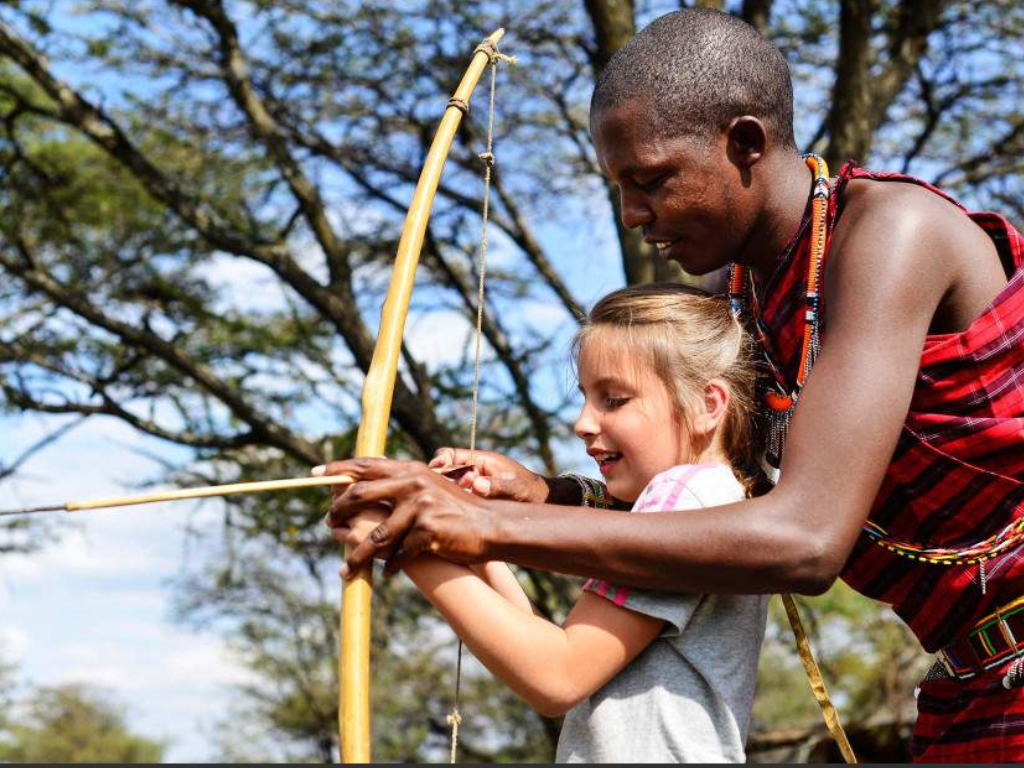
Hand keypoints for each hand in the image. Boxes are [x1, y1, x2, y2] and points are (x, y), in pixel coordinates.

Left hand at [316, 457, 495, 576]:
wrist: (491, 526)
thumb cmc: (457, 510)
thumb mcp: (430, 487)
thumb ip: (402, 485)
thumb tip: (365, 489)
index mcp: (411, 469)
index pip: (366, 465)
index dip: (338, 468)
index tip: (315, 473)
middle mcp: (413, 483)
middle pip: (360, 496)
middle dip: (339, 512)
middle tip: (330, 524)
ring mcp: (420, 507)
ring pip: (376, 536)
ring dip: (358, 555)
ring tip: (347, 569)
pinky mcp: (428, 531)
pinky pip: (399, 554)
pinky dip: (391, 566)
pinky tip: (388, 574)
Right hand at [428, 447, 547, 502]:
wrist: (539, 502)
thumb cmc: (529, 491)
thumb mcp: (516, 488)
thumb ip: (497, 486)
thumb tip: (476, 485)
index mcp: (481, 460)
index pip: (451, 454)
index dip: (441, 459)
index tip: (437, 467)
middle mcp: (472, 472)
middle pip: (445, 471)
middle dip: (445, 479)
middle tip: (463, 486)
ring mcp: (471, 486)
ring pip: (448, 487)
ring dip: (450, 492)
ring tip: (466, 498)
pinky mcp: (472, 500)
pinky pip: (455, 499)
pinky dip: (453, 504)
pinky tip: (459, 512)